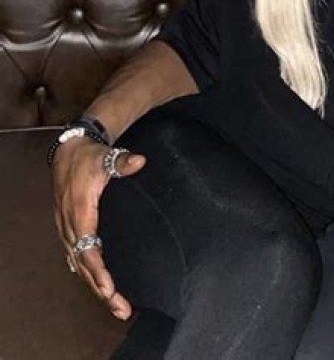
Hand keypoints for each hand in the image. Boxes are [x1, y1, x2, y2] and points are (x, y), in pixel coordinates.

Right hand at [52, 137, 145, 319]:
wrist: (69, 151)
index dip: (97, 270)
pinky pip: (77, 258)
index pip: (86, 247)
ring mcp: (68, 229)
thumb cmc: (90, 156)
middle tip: (120, 308)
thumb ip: (122, 162)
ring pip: (79, 266)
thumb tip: (139, 162)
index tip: (109, 288)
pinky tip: (100, 290)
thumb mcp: (105, 156)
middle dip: (100, 288)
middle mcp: (70, 224)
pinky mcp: (70, 230)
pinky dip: (88, 276)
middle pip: (83, 265)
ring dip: (95, 287)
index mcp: (79, 210)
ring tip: (116, 307)